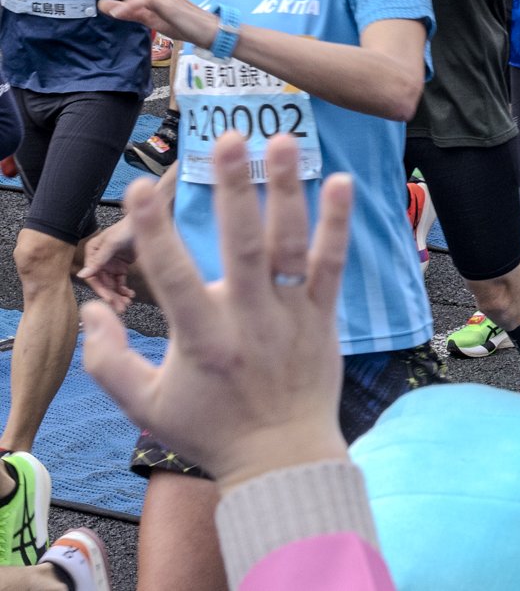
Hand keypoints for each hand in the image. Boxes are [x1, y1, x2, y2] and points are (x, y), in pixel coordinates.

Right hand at [79, 217, 139, 310]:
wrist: (148, 221)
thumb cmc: (128, 227)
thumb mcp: (113, 242)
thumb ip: (99, 259)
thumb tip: (82, 275)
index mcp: (92, 252)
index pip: (92, 275)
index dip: (100, 289)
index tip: (108, 299)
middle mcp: (100, 259)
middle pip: (102, 282)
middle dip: (110, 296)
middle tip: (119, 308)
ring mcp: (111, 263)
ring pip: (111, 284)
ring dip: (117, 295)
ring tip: (126, 305)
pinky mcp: (122, 266)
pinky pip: (120, 281)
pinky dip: (124, 289)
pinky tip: (130, 295)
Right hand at [81, 133, 351, 491]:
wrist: (282, 459)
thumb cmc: (211, 432)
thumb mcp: (145, 407)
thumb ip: (108, 360)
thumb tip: (93, 308)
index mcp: (200, 340)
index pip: (172, 276)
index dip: (153, 232)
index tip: (139, 188)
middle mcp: (247, 320)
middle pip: (241, 245)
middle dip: (234, 189)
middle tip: (228, 140)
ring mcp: (290, 315)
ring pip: (290, 245)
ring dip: (287, 190)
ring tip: (283, 141)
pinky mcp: (323, 317)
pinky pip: (332, 264)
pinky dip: (338, 224)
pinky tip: (344, 182)